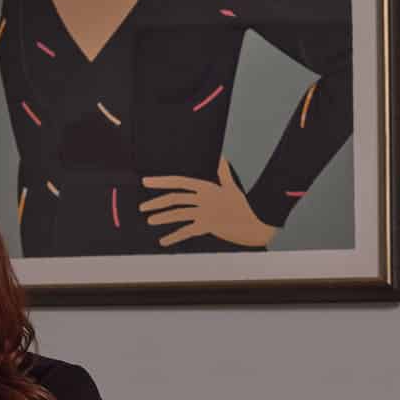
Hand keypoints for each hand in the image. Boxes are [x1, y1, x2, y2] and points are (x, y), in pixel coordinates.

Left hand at [140, 157, 277, 248]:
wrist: (256, 222)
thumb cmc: (244, 205)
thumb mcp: (232, 187)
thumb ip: (224, 173)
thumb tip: (221, 157)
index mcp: (206, 187)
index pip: (179, 182)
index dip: (162, 181)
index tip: (146, 182)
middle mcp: (203, 199)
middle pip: (175, 199)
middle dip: (156, 203)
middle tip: (143, 207)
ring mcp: (205, 213)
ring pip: (178, 214)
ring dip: (162, 217)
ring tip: (150, 220)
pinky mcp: (207, 226)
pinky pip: (186, 232)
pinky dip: (173, 237)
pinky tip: (163, 241)